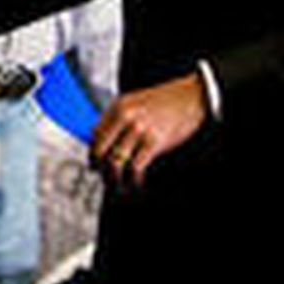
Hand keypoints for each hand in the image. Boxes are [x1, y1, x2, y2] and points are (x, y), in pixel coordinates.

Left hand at [90, 73, 206, 189]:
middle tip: (105, 179)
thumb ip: (115, 119)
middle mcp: (124, 117)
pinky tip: (137, 183)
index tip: (95, 166)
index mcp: (116, 107)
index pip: (94, 136)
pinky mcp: (154, 142)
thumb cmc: (163, 102)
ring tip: (119, 186)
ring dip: (115, 179)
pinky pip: (136, 168)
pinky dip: (134, 180)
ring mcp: (139, 130)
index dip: (93, 155)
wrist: (190, 97)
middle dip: (101, 169)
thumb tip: (98, 139)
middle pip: (101, 151)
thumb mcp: (133, 102)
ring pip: (115, 162)